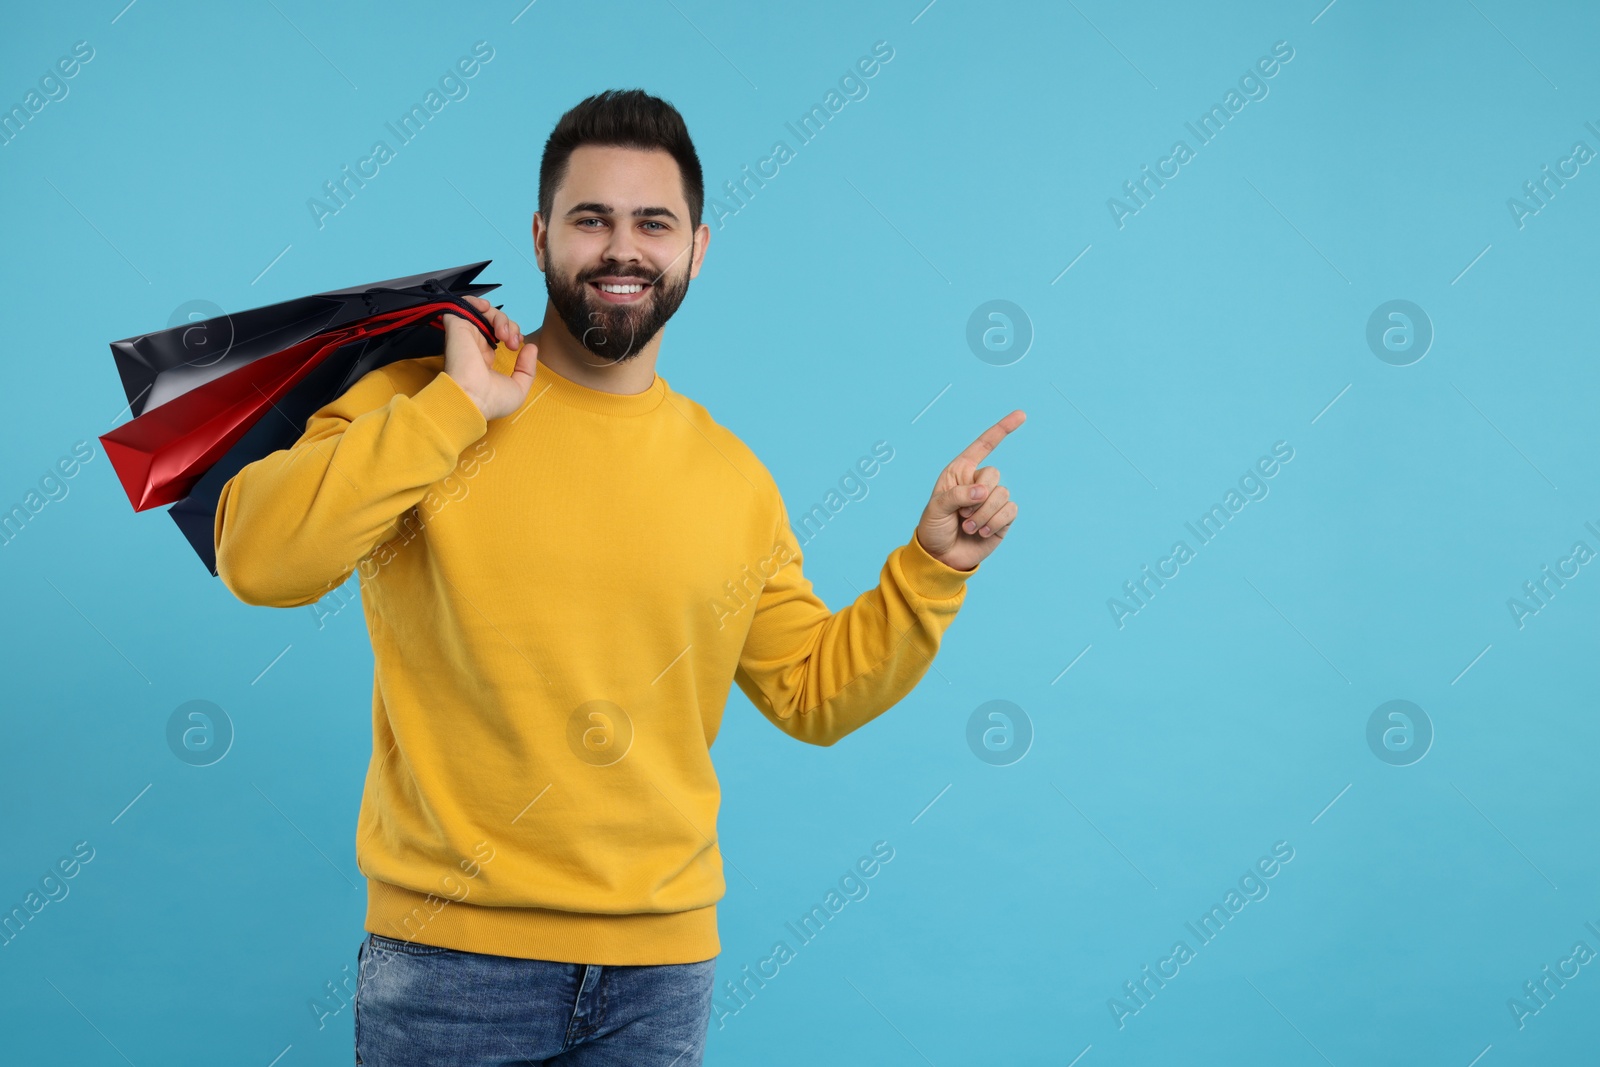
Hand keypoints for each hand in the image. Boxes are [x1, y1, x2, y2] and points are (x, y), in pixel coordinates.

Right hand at [442, 295, 537, 420]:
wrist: (471, 399)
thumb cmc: (492, 400)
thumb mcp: (519, 388)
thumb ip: (527, 368)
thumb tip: (531, 346)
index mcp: (485, 358)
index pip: (500, 336)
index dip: (513, 334)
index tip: (517, 346)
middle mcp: (474, 344)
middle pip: (496, 322)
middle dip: (511, 326)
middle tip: (512, 343)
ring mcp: (465, 334)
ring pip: (485, 312)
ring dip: (500, 317)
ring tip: (503, 334)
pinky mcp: (457, 325)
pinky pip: (464, 304)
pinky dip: (477, 301)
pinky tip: (486, 309)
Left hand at [915, 410, 1025, 571]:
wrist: (941, 557)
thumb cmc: (934, 528)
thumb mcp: (936, 508)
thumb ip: (958, 495)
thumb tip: (985, 491)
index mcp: (960, 472)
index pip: (984, 445)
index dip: (1002, 429)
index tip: (1021, 414)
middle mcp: (978, 482)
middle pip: (994, 474)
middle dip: (977, 497)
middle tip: (961, 515)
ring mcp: (992, 500)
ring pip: (1002, 495)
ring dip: (983, 515)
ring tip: (968, 527)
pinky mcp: (1003, 518)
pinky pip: (1010, 511)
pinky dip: (994, 523)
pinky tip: (981, 532)